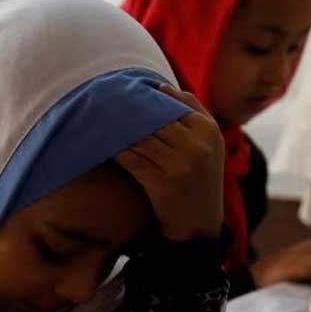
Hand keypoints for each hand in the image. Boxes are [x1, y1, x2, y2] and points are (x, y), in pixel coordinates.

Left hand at [115, 85, 224, 240]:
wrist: (199, 225)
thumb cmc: (201, 177)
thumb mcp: (209, 142)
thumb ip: (192, 110)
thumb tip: (161, 87)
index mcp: (209, 130)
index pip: (171, 105)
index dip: (145, 100)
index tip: (124, 93)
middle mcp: (197, 146)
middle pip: (154, 120)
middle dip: (129, 113)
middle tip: (105, 103)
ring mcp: (180, 166)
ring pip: (140, 138)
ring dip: (119, 131)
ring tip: (101, 122)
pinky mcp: (162, 184)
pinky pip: (132, 160)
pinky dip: (117, 151)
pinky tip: (106, 146)